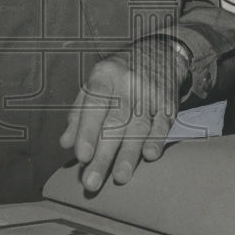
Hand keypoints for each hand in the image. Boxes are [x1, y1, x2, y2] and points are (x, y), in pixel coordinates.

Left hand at [59, 39, 187, 192]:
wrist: (159, 52)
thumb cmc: (118, 74)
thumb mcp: (94, 83)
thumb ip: (79, 112)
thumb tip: (66, 143)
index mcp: (105, 75)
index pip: (95, 103)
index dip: (87, 130)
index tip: (81, 156)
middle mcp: (128, 83)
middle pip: (115, 122)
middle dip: (103, 154)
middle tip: (92, 182)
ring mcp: (150, 93)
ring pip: (138, 127)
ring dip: (128, 154)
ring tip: (119, 178)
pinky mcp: (168, 104)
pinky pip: (162, 124)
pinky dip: (156, 140)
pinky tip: (150, 156)